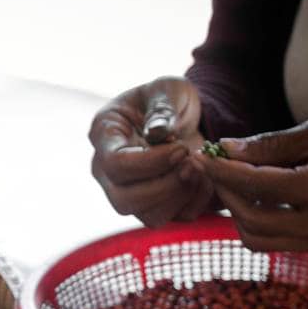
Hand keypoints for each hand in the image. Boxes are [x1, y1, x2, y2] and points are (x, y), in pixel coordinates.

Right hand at [88, 76, 214, 227]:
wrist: (181, 116)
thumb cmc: (167, 98)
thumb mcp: (167, 89)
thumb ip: (162, 108)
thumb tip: (159, 133)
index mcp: (104, 136)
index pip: (115, 165)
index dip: (149, 163)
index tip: (181, 147)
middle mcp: (108, 172)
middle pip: (124, 200)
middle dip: (165, 186)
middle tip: (192, 162)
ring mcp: (128, 193)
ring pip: (148, 216)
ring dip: (180, 195)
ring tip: (199, 167)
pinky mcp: (152, 206)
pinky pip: (172, 218)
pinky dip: (194, 202)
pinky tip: (203, 177)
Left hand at [197, 117, 307, 252]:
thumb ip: (273, 144)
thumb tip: (227, 149)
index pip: (256, 185)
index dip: (224, 171)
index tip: (204, 156)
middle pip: (249, 218)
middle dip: (225, 193)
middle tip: (214, 169)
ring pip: (255, 238)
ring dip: (235, 212)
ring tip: (232, 183)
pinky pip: (272, 242)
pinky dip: (253, 222)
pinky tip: (252, 198)